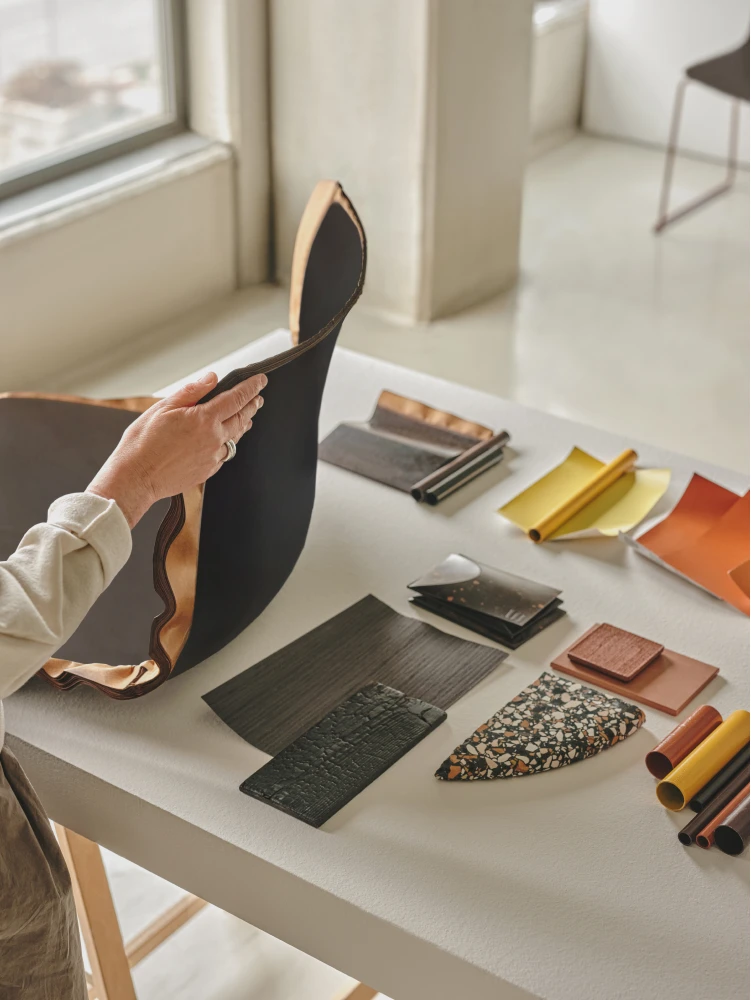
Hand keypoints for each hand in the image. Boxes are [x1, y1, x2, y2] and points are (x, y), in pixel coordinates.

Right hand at [88, 371, 266, 526]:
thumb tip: (211, 378)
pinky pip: (225, 454)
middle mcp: (213, 439)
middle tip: (258, 398)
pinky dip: (229, 443)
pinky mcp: (208, 471)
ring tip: (247, 417)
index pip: (236, 398)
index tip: (260, 380)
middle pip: (241, 418)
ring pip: (236, 438)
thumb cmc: (142, 443)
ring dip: (243, 425)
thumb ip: (191, 391)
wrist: (136, 478)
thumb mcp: (163, 408)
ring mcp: (213, 457)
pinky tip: (226, 440)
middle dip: (252, 406)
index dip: (251, 387)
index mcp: (203, 420)